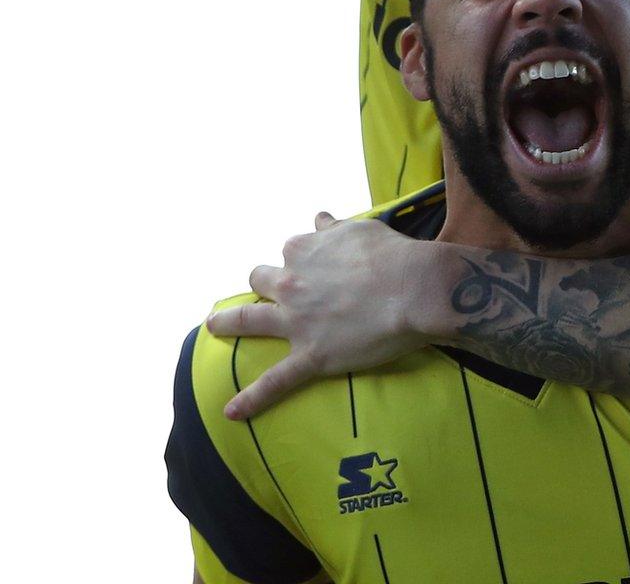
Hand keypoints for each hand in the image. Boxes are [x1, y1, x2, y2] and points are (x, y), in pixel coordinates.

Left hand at [205, 212, 438, 419]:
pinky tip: (232, 412)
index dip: (299, 260)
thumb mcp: (361, 228)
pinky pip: (275, 381)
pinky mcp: (310, 355)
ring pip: (249, 321)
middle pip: (260, 280)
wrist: (415, 288)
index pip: (290, 251)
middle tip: (268, 292)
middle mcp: (291, 283)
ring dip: (228, 323)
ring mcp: (296, 321)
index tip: (310, 265)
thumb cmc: (393, 255)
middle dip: (262, 284)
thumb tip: (318, 218)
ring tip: (214, 326)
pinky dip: (251, 398)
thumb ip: (334, 226)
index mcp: (304, 251)